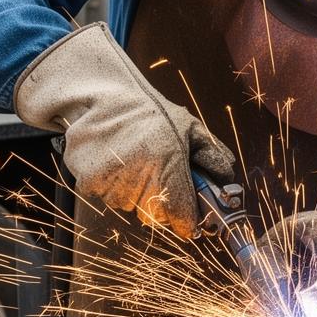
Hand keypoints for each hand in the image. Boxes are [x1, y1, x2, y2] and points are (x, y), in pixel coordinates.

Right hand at [13, 22, 234, 235]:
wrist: (103, 96)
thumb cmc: (150, 112)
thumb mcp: (190, 128)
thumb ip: (212, 155)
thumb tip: (227, 177)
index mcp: (167, 168)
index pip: (181, 219)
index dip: (187, 220)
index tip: (189, 216)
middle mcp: (139, 181)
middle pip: (156, 216)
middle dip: (162, 201)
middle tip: (157, 173)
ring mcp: (111, 185)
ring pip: (130, 206)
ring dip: (135, 191)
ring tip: (134, 160)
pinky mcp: (88, 184)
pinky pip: (108, 196)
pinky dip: (113, 184)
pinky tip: (115, 160)